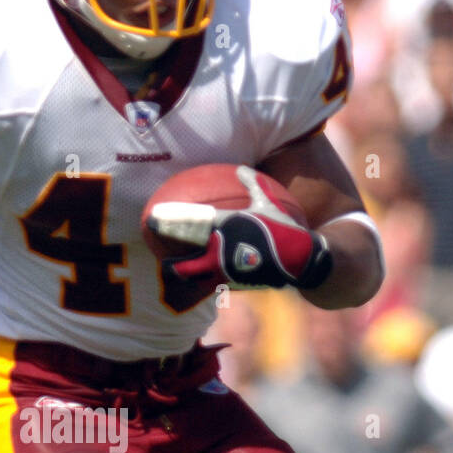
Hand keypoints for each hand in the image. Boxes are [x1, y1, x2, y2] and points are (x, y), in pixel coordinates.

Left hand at [148, 190, 331, 307]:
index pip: (190, 224)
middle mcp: (222, 250)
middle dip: (167, 260)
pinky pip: (210, 282)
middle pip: (184, 261)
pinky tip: (194, 279)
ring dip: (181, 274)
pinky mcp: (234, 283)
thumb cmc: (284, 228)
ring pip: (194, 277)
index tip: (151, 220)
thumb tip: (241, 168)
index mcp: (226, 225)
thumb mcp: (269, 202)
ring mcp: (227, 270)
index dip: (168, 224)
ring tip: (169, 269)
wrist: (301, 259)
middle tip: (156, 253)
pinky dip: (199, 279)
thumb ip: (252, 184)